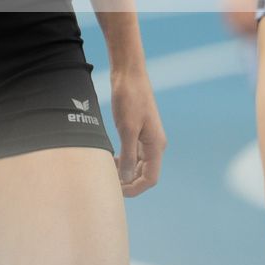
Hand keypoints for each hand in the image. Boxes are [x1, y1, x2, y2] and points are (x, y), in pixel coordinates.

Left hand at [108, 66, 166, 197]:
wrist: (128, 73)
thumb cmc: (128, 98)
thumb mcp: (126, 128)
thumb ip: (128, 155)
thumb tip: (127, 179)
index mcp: (156, 145)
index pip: (150, 178)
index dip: (135, 189)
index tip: (117, 192)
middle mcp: (155, 144)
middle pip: (145, 174)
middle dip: (129, 182)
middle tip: (109, 184)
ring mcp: (148, 137)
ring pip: (139, 164)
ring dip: (126, 172)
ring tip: (108, 173)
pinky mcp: (140, 130)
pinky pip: (135, 153)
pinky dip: (125, 160)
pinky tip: (112, 159)